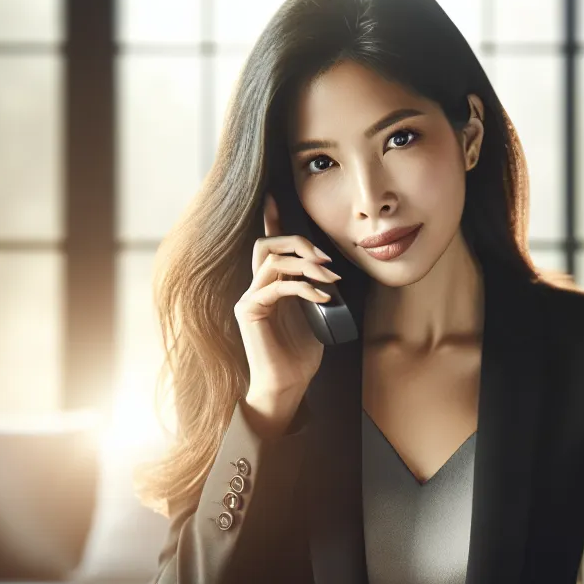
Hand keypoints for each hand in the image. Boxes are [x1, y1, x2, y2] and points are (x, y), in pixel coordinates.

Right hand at [235, 196, 336, 433]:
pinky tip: (322, 298)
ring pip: (270, 260)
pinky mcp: (250, 311)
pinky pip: (276, 286)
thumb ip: (316, 292)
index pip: (269, 246)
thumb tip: (333, 275)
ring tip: (329, 279)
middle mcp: (255, 287)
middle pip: (267, 244)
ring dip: (304, 264)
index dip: (271, 220)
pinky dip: (303, 287)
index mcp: (270, 285)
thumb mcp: (315, 316)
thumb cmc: (300, 356)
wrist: (287, 386)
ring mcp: (249, 298)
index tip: (274, 197)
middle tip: (326, 259)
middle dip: (298, 243)